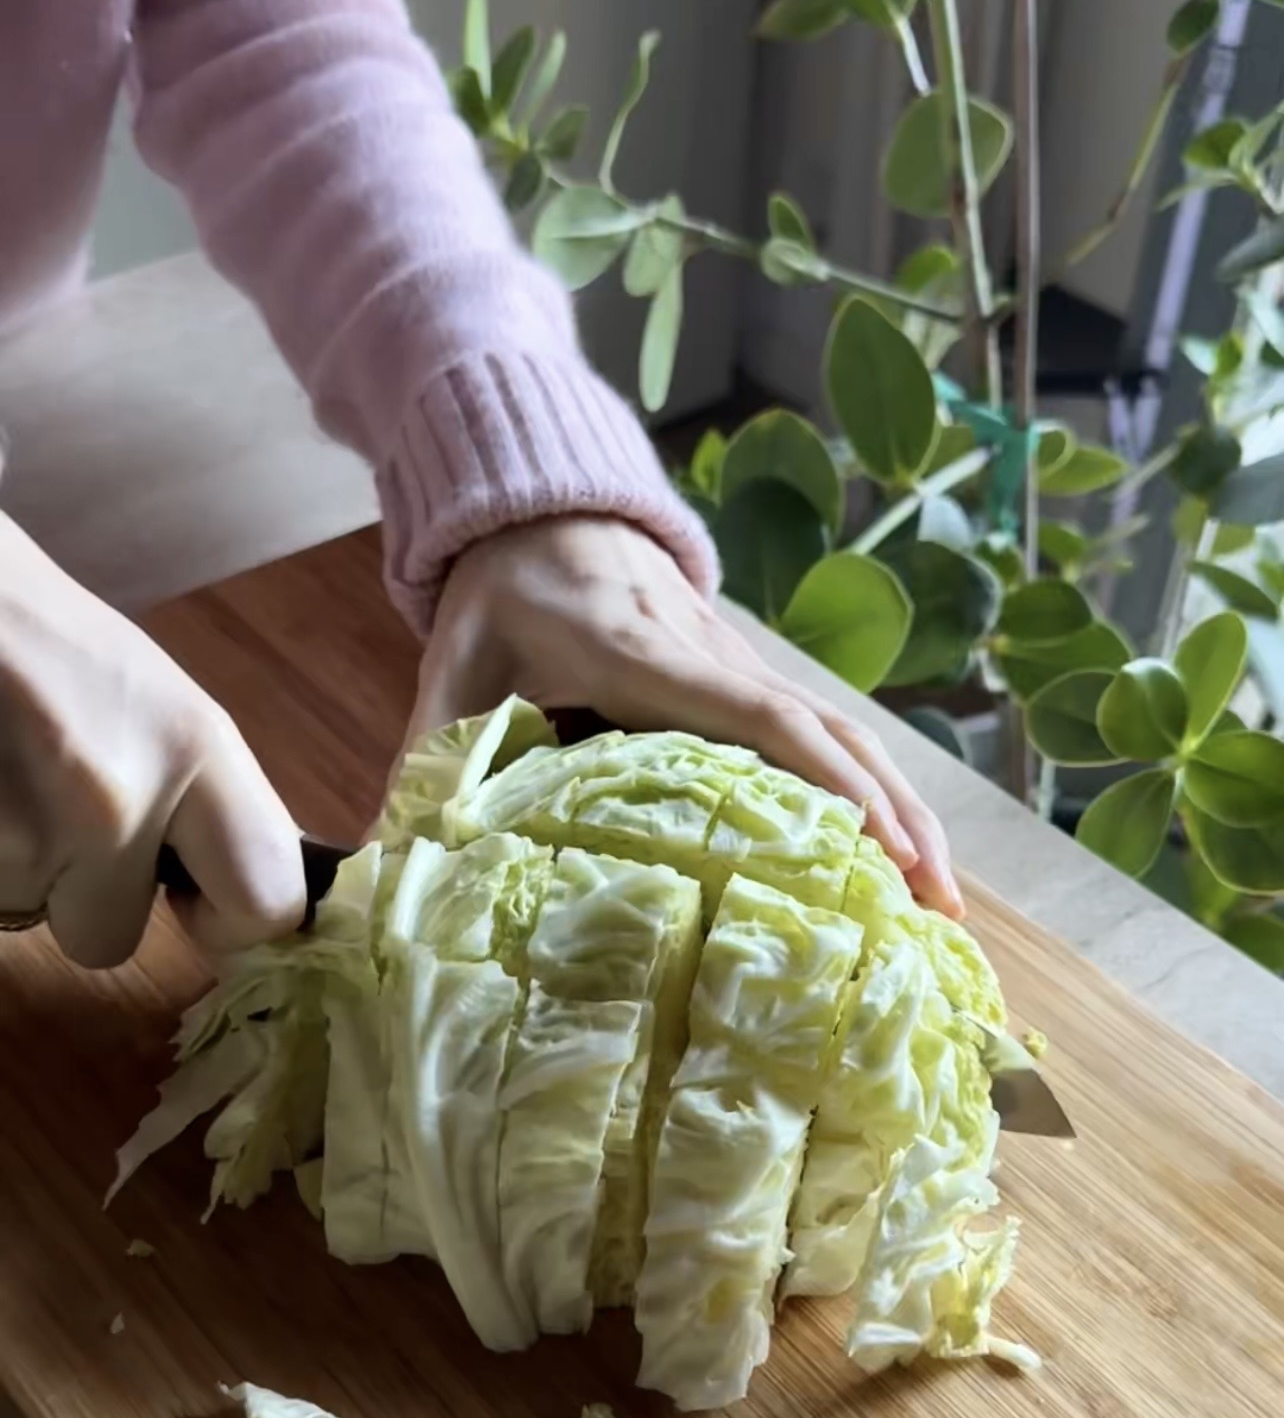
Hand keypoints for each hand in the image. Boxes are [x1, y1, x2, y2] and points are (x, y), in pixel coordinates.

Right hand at [0, 514, 303, 966]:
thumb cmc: (38, 636)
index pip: (266, 898)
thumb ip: (199, 798)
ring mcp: (24, 840)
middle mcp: (117, 807)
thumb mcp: (157, 701)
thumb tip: (231, 886)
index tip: (192, 895)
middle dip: (82, 899)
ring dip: (16, 866)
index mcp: (193, 751)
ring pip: (28, 913)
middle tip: (60, 819)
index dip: (231, 919)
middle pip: (110, 939)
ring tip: (7, 775)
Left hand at [410, 516, 962, 915]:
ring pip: (845, 736)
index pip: (757, 717)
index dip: (823, 781)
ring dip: (901, 812)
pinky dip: (872, 794)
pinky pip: (825, 737)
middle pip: (832, 735)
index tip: (873, 849)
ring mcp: (742, 666)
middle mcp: (715, 658)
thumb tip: (394, 863)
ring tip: (938, 904)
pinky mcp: (748, 679)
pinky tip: (894, 858)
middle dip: (894, 820)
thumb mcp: (452, 669)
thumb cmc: (498, 593)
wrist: (538, 503)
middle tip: (935, 914)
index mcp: (646, 657)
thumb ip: (428, 755)